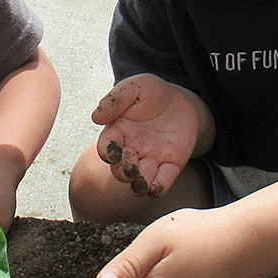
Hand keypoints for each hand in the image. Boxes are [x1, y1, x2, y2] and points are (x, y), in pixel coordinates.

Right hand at [93, 75, 205, 198]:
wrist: (181, 100)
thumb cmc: (152, 92)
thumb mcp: (136, 87)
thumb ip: (116, 99)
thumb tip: (95, 116)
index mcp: (118, 131)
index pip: (106, 147)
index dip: (107, 152)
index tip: (112, 152)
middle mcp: (131, 149)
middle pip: (120, 168)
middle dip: (123, 172)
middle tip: (130, 170)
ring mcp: (151, 158)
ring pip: (140, 179)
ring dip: (138, 184)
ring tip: (141, 183)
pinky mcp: (170, 164)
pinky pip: (164, 180)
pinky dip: (158, 188)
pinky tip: (155, 189)